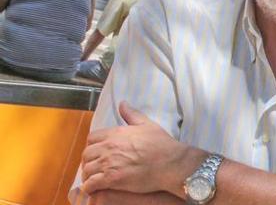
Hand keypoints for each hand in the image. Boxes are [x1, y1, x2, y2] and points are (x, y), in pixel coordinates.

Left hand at [80, 102, 203, 195]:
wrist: (171, 162)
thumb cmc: (161, 144)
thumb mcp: (147, 124)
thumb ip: (132, 114)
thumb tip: (122, 103)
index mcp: (115, 133)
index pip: (91, 139)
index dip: (93, 146)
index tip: (98, 153)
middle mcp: (108, 147)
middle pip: (86, 155)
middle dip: (89, 161)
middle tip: (96, 167)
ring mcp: (109, 163)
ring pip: (86, 170)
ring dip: (88, 175)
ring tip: (94, 179)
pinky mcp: (112, 179)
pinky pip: (91, 184)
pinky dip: (90, 187)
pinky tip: (95, 189)